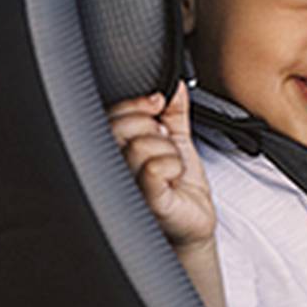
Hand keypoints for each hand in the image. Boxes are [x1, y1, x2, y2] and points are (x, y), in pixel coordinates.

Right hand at [108, 83, 215, 249]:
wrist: (193, 222)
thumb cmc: (179, 186)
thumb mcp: (178, 140)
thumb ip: (175, 112)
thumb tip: (177, 85)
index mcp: (119, 149)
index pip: (113, 114)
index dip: (137, 103)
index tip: (157, 104)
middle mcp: (116, 167)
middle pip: (122, 127)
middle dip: (154, 128)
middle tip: (166, 144)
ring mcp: (127, 186)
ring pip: (141, 146)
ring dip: (168, 151)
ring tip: (172, 166)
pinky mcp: (146, 202)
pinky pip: (154, 168)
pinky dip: (173, 166)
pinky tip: (174, 177)